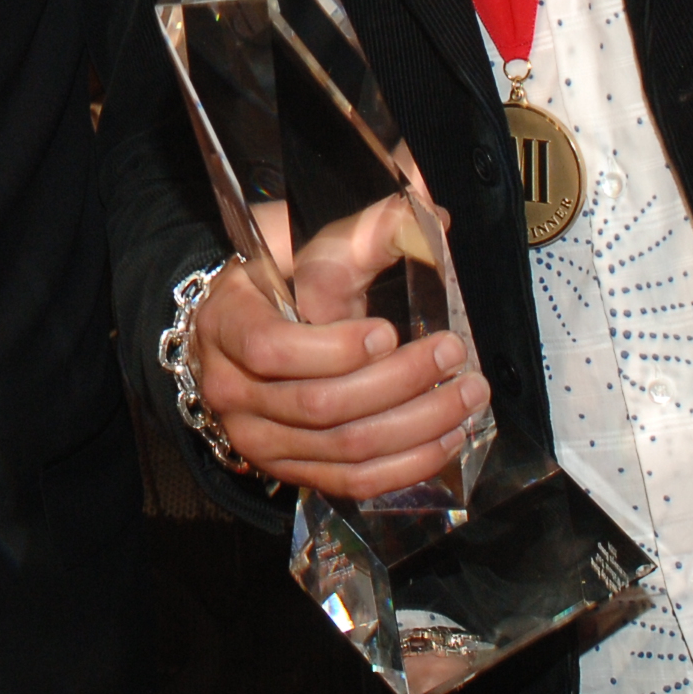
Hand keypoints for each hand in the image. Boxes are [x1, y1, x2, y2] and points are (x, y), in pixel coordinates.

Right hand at [192, 256, 489, 500]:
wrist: (234, 335)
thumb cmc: (270, 283)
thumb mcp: (298, 243)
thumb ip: (362, 232)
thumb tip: (431, 211)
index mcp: (225, 325)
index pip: (271, 350)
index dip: (336, 349)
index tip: (389, 331)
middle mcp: (231, 391)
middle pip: (320, 405)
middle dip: (399, 383)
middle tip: (452, 354)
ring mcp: (259, 439)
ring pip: (346, 447)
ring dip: (418, 425)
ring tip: (466, 396)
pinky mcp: (289, 471)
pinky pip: (352, 482)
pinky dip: (406, 465)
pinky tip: (446, 438)